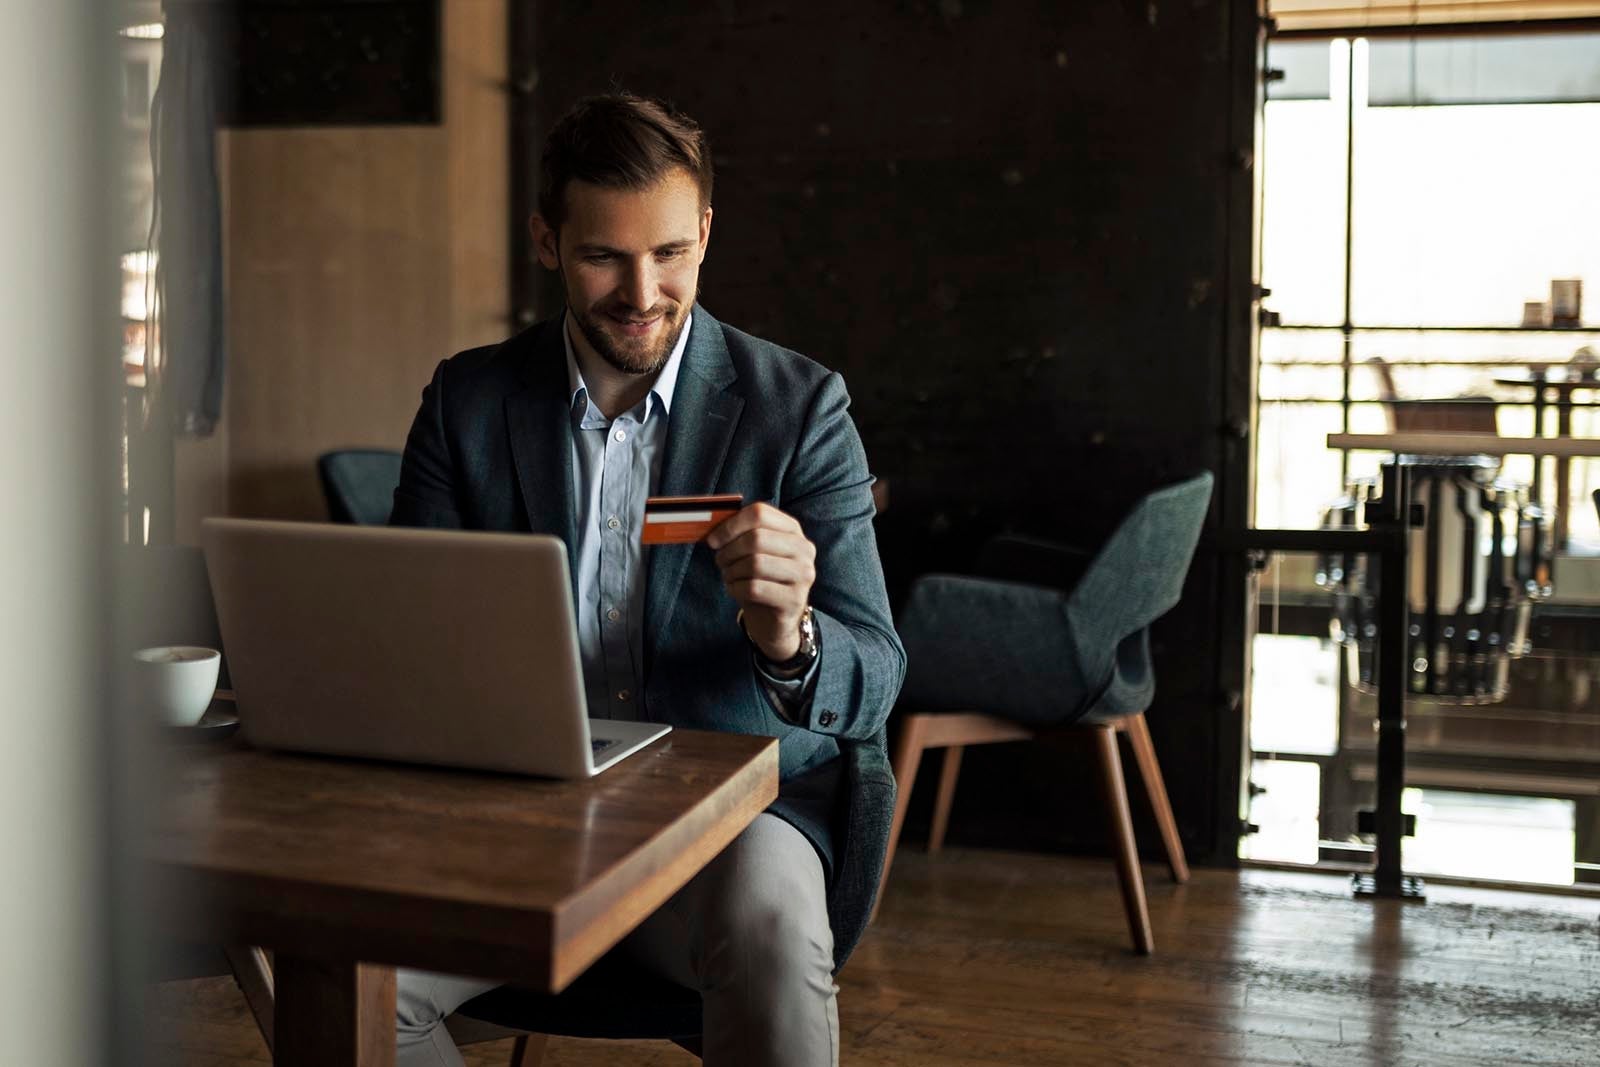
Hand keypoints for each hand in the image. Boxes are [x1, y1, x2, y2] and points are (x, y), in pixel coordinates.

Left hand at [706, 502, 815, 660]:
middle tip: (720, 561)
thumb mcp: (752, 552)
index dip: (731, 525)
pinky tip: (736, 590)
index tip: (713, 540)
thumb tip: (711, 524)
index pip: (760, 513)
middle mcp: (804, 549)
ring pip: (755, 564)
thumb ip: (739, 534)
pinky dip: (736, 588)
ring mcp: (803, 574)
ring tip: (729, 576)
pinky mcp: (794, 599)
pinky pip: (754, 588)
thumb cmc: (759, 578)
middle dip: (729, 551)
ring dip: (732, 571)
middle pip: (756, 538)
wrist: (774, 618)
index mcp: (792, 530)